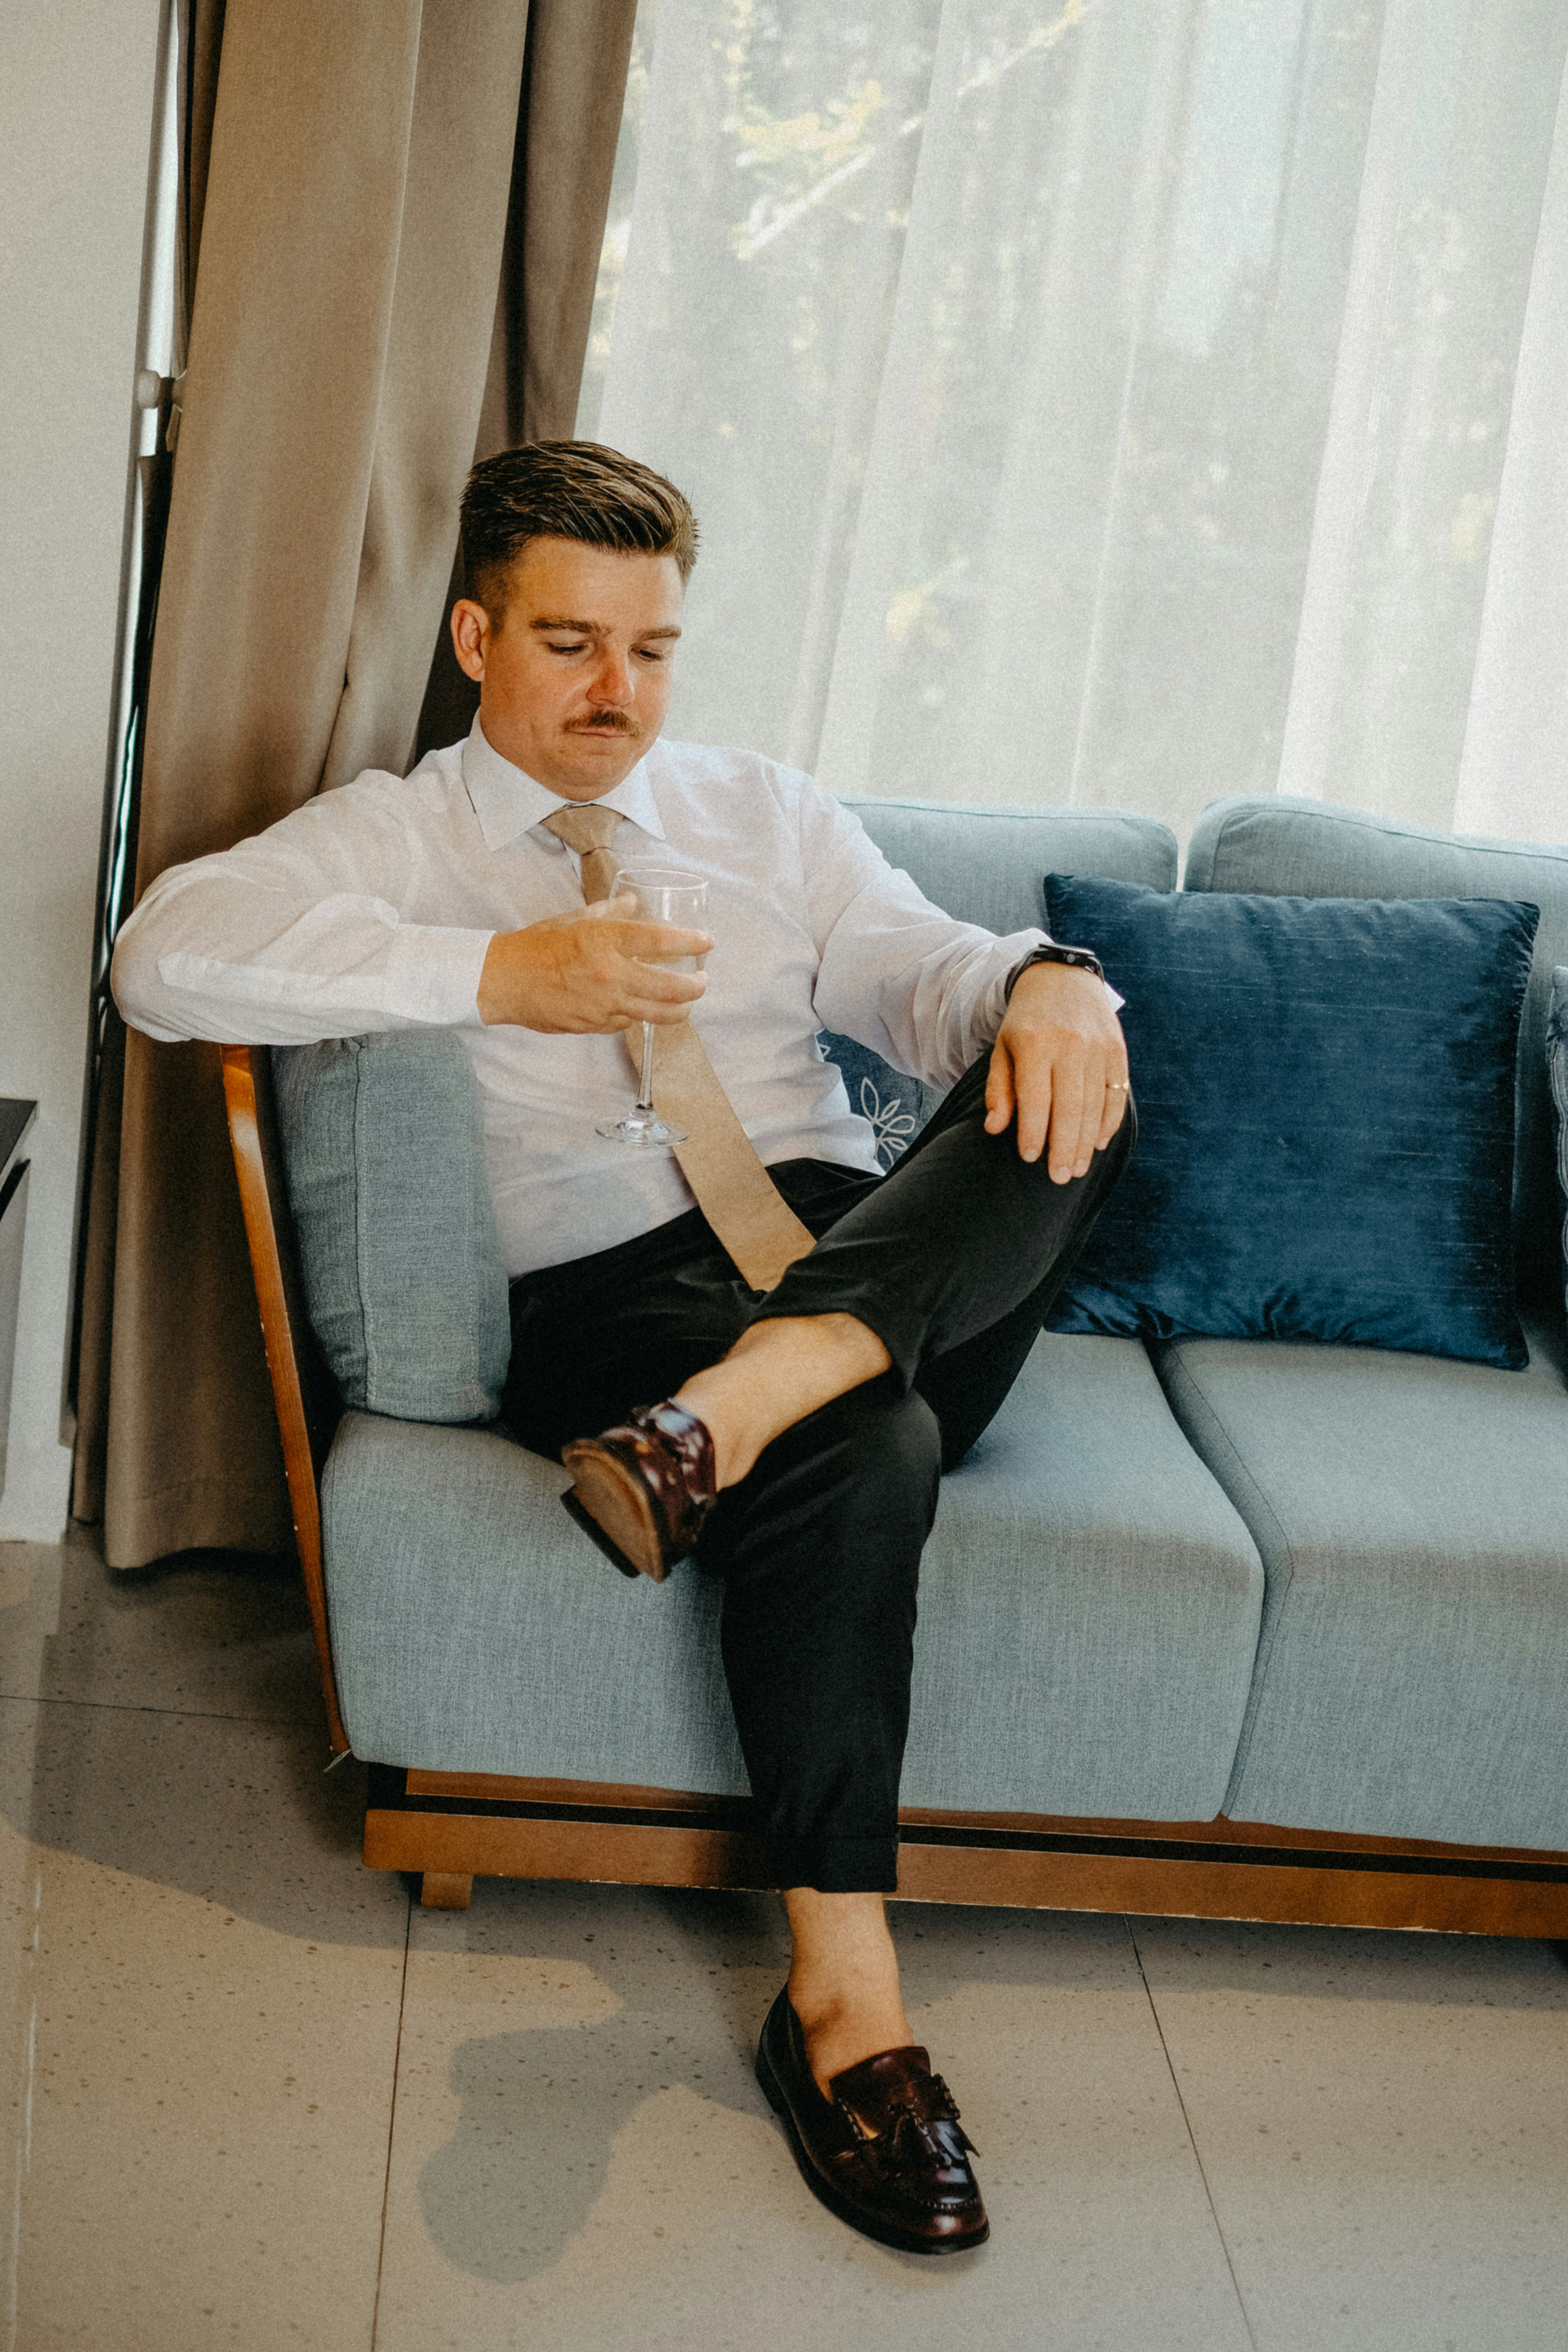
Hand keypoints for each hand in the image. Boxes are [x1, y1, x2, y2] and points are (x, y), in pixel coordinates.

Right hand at [477, 895, 712, 1032]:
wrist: (504, 981)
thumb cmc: (537, 946)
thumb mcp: (575, 919)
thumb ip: (609, 912)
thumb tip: (632, 900)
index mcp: (604, 940)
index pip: (660, 940)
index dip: (690, 942)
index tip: (707, 942)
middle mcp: (609, 974)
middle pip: (670, 987)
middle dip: (695, 986)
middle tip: (703, 980)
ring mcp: (604, 1004)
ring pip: (657, 1013)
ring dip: (681, 1009)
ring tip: (688, 1003)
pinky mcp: (596, 1025)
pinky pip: (630, 1022)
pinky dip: (642, 1015)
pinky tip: (646, 1008)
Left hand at [985, 962, 1128, 1181]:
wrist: (1062, 979)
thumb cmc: (1025, 1022)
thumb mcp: (1003, 1047)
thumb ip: (999, 1088)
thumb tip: (994, 1128)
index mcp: (1034, 1043)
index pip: (1035, 1098)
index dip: (1032, 1131)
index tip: (1029, 1158)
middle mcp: (1069, 1045)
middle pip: (1069, 1107)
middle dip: (1064, 1148)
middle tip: (1058, 1178)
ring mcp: (1098, 1048)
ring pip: (1094, 1105)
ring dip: (1086, 1142)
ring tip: (1077, 1169)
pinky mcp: (1117, 1051)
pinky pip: (1115, 1094)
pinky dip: (1108, 1122)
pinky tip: (1098, 1143)